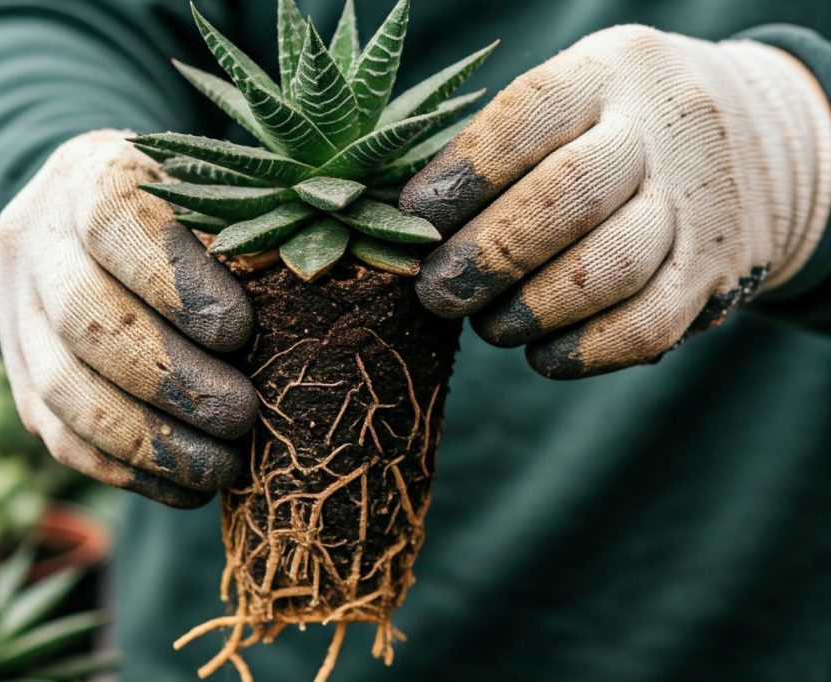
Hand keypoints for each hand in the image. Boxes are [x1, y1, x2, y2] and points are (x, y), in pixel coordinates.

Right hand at [0, 130, 256, 507]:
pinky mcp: (20, 378)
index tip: (241, 329)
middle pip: (85, 319)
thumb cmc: (183, 207)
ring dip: (150, 442)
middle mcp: (36, 242)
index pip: (113, 223)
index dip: (175, 283)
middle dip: (172, 381)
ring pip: (65, 389)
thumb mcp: (212, 195)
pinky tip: (187, 489)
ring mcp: (17, 314)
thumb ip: (245, 239)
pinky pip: (60, 438)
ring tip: (222, 467)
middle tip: (243, 415)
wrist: (84, 219)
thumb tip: (307, 317)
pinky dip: (127, 473)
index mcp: (89, 176)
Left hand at [401, 25, 830, 378]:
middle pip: (567, 195)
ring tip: (489, 324)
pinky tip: (543, 353)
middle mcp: (662, 129)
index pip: (525, 118)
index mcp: (607, 72)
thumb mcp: (568, 101)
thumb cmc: (612, 128)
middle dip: (486, 256)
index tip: (412, 222)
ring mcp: (698, 203)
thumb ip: (496, 152)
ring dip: (529, 311)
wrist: (754, 142)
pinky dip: (583, 352)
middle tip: (436, 293)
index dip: (460, 177)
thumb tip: (404, 233)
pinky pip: (646, 328)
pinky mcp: (715, 273)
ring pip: (609, 268)